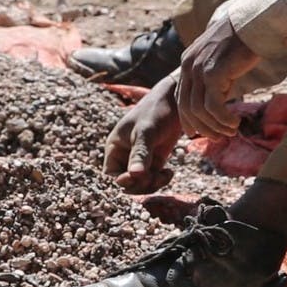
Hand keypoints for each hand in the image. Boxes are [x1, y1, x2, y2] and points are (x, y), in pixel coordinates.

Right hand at [104, 76, 183, 193]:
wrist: (176, 102)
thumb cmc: (156, 111)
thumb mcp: (146, 132)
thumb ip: (140, 153)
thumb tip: (135, 175)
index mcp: (115, 147)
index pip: (110, 175)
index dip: (121, 182)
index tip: (136, 177)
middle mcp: (124, 156)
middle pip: (126, 184)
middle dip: (139, 185)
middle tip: (154, 178)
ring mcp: (139, 160)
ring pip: (140, 184)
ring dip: (152, 184)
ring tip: (165, 174)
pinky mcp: (154, 161)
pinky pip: (153, 179)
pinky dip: (161, 180)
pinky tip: (169, 172)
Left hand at [176, 17, 259, 138]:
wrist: (253, 24)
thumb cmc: (242, 42)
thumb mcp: (220, 60)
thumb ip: (213, 77)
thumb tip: (218, 100)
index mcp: (188, 62)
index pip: (181, 98)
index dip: (188, 119)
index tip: (198, 132)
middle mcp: (188, 66)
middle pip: (187, 108)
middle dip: (202, 127)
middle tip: (219, 137)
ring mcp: (199, 69)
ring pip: (199, 111)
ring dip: (216, 126)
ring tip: (231, 131)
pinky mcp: (213, 73)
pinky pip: (213, 107)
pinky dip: (223, 120)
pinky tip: (234, 122)